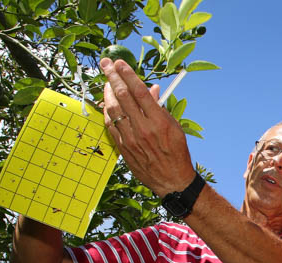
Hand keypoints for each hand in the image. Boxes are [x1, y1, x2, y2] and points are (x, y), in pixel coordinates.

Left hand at [100, 57, 195, 196]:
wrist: (171, 181)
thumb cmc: (176, 152)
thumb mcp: (175, 127)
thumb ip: (160, 107)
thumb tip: (151, 89)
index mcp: (159, 121)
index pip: (139, 91)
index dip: (128, 74)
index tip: (120, 63)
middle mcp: (143, 129)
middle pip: (123, 96)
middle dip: (112, 77)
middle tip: (106, 64)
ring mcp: (131, 139)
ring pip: (113, 109)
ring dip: (107, 92)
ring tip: (106, 81)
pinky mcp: (123, 147)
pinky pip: (111, 125)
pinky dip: (107, 111)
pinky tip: (107, 102)